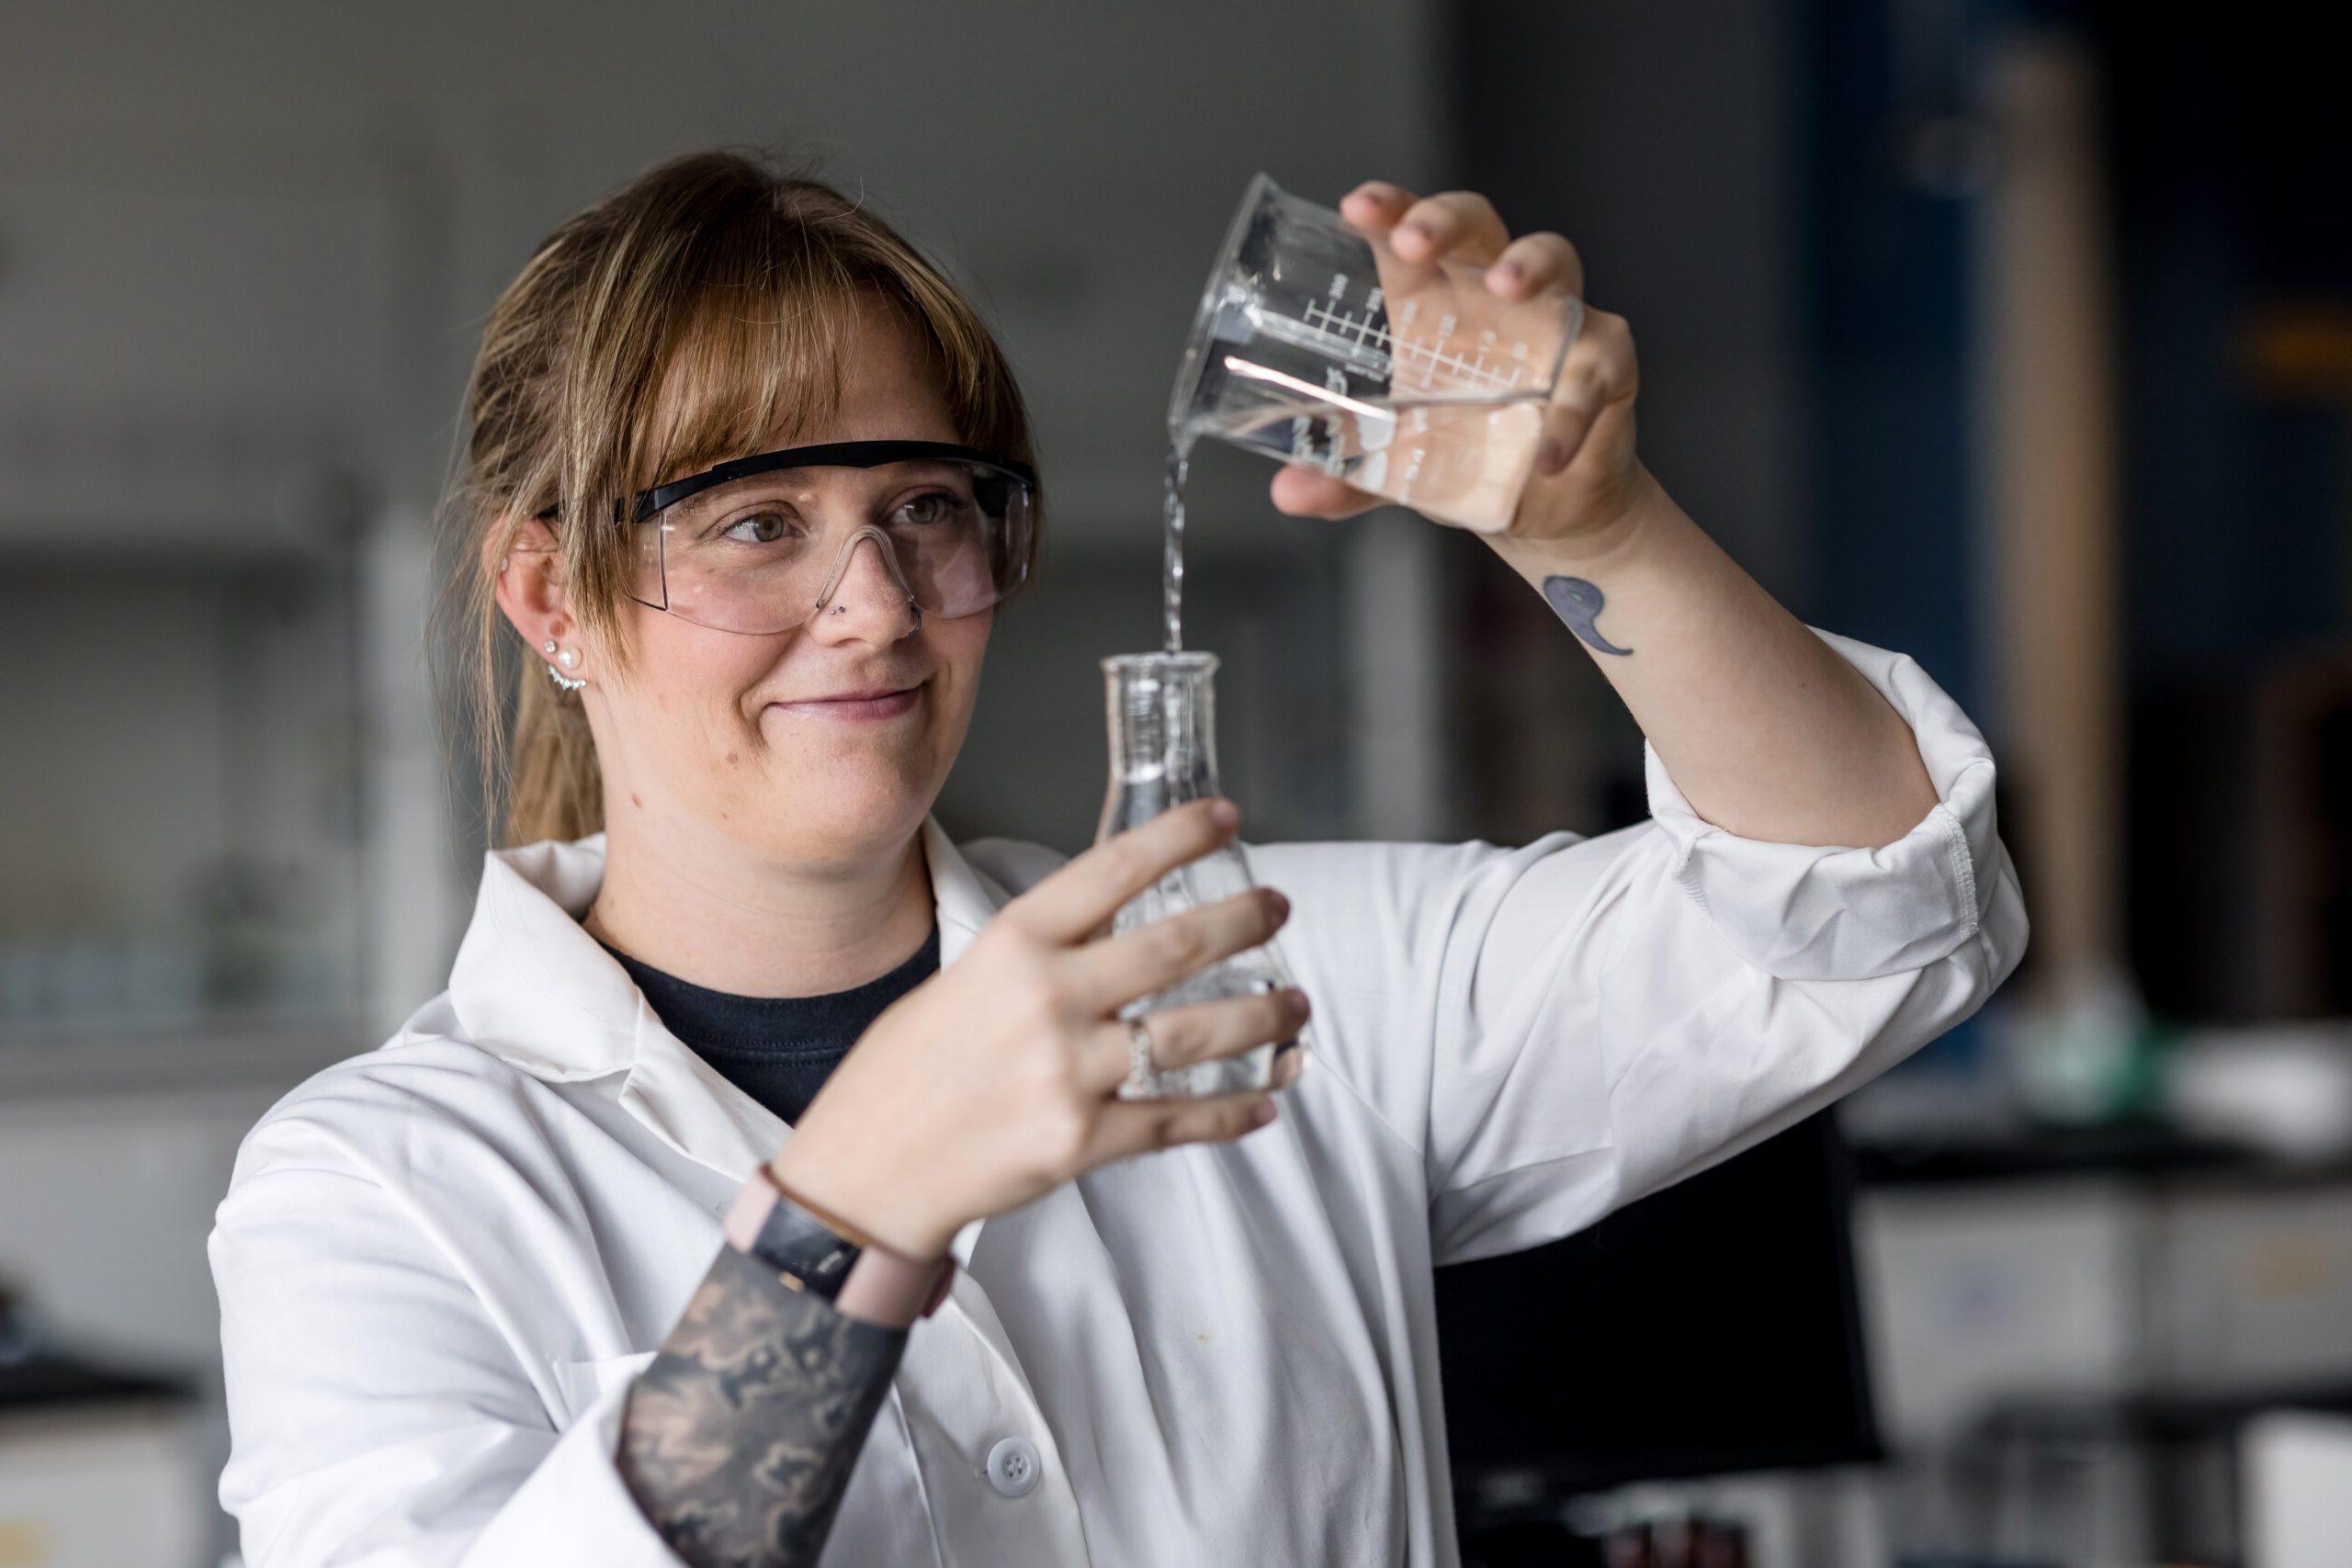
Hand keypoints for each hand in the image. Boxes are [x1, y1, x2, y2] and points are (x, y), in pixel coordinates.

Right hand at [767, 798, 1308, 1260]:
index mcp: (1014, 945)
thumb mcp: (962, 980)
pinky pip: (1180, 1121)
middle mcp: (1047, 999)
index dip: (1181, 836)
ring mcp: (1069, 1073)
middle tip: (1278, 908)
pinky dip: (1234, 1111)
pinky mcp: (1082, 1142)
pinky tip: (1265, 1100)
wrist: (866, 1173)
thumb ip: (1040, 956)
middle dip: (1246, 919)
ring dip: (1265, 1017)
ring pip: (1199, 1033)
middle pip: (1177, 943)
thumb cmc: (907, 1072)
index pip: (1115, 868)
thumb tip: (1116, 928)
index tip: (1225, 816)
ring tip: (1296, 1005)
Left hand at [1269, 180, 1649, 546]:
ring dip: (1528, 264)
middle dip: (1445, 219)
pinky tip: (1548, 450)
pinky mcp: (1605, 362)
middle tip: (1414, 241)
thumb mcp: (1395, 470)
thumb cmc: (1466, 456)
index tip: (1357, 208)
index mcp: (1435, 301)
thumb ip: (1343, 477)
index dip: (1389, 209)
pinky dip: (1572, 410)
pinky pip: (1594, 369)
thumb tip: (1287, 492)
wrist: (1540, 509)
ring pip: (1554, 257)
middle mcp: (1494, 295)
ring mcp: (1555, 320)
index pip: (1410, 233)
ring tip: (1502, 286)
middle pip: (1477, 225)